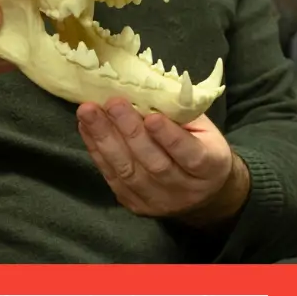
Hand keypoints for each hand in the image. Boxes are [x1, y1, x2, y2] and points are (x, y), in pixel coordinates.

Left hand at [76, 98, 250, 225]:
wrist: (203, 192)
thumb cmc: (201, 146)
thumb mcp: (204, 128)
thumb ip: (181, 114)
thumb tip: (145, 90)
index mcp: (210, 168)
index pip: (190, 155)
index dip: (169, 137)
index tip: (151, 117)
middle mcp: (185, 190)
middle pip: (154, 164)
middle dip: (130, 132)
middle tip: (112, 104)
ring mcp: (158, 201)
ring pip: (128, 172)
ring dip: (105, 140)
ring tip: (89, 113)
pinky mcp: (135, 204)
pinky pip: (112, 177)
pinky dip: (97, 151)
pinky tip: (86, 128)